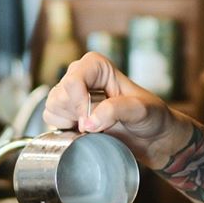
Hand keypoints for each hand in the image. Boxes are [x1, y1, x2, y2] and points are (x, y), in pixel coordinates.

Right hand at [42, 52, 186, 164]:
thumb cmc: (151, 116)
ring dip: (70, 121)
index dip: (79, 103)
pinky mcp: (68, 112)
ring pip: (52, 106)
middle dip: (77, 113)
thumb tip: (87, 122)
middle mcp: (81, 75)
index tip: (93, 118)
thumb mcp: (140, 110)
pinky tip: (84, 130)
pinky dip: (64, 128)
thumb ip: (115, 110)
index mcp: (97, 66)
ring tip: (94, 125)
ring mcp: (72, 94)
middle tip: (99, 123)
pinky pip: (50, 118)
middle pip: (60, 94)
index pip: (74, 80)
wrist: (152, 137)